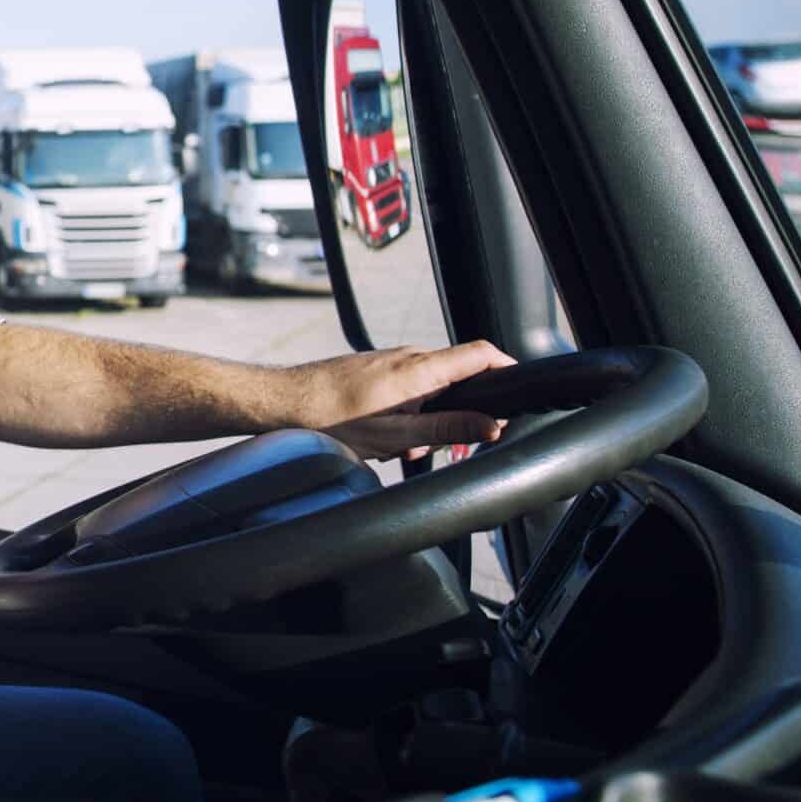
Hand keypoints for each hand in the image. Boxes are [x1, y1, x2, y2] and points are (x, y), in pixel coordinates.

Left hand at [290, 341, 514, 460]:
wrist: (282, 402)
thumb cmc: (330, 420)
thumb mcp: (396, 435)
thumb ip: (447, 430)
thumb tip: (491, 426)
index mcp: (420, 369)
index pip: (481, 354)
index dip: (507, 369)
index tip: (518, 392)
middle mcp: (408, 356)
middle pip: (457, 380)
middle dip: (452, 417)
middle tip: (424, 446)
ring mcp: (390, 360)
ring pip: (429, 390)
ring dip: (422, 422)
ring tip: (393, 445)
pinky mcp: (375, 368)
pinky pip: (407, 389)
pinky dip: (403, 415)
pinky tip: (378, 435)